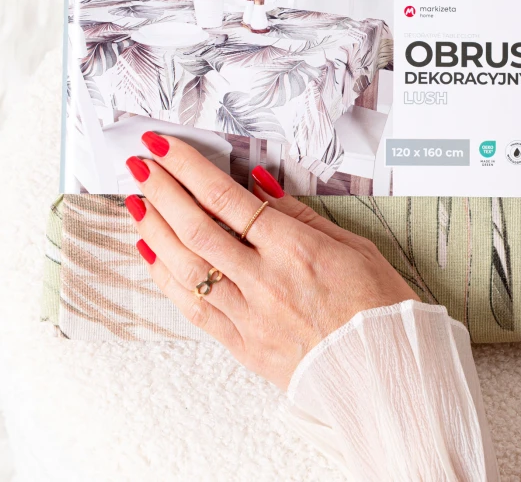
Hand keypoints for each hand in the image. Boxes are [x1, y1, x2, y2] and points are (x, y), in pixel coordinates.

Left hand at [124, 132, 418, 389]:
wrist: (384, 374)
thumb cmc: (378, 305)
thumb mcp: (353, 245)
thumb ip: (300, 214)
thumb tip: (260, 184)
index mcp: (295, 249)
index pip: (226, 198)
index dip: (188, 167)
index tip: (164, 145)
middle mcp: (263, 280)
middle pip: (196, 226)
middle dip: (161, 189)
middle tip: (138, 163)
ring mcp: (248, 315)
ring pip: (184, 265)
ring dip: (154, 228)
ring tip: (136, 200)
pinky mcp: (241, 345)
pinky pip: (192, 307)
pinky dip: (165, 276)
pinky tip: (150, 252)